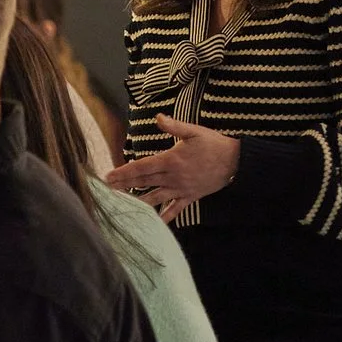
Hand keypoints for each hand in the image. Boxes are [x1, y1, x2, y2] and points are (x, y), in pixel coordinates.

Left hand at [103, 116, 240, 219]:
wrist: (236, 161)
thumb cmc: (214, 144)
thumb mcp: (194, 131)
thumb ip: (174, 126)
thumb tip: (158, 117)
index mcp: (171, 160)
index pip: (141, 167)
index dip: (123, 172)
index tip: (108, 176)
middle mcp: (173, 177)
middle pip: (143, 182)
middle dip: (123, 186)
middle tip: (105, 190)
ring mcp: (181, 189)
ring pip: (155, 197)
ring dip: (137, 202)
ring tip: (121, 205)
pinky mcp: (190, 196)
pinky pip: (175, 209)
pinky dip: (164, 217)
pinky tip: (153, 224)